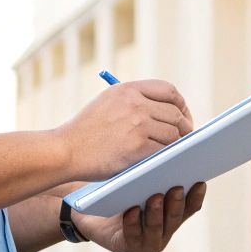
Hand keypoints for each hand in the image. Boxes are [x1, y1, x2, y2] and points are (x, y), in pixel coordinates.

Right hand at [52, 79, 193, 181]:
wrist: (65, 150)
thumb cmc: (85, 132)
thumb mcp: (107, 103)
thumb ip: (133, 101)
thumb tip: (165, 110)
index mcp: (128, 90)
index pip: (168, 90)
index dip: (180, 104)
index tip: (182, 115)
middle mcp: (135, 103)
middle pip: (175, 112)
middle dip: (184, 126)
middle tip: (185, 138)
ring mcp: (137, 124)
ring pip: (174, 133)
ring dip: (177, 144)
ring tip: (175, 151)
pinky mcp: (138, 146)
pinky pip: (165, 150)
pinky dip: (168, 157)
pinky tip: (166, 161)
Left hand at [79, 183, 207, 251]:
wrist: (87, 211)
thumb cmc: (117, 192)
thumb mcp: (139, 182)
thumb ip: (156, 176)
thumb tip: (173, 150)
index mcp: (172, 214)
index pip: (190, 206)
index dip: (196, 196)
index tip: (199, 180)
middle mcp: (164, 230)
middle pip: (175, 217)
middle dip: (177, 203)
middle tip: (176, 187)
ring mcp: (148, 242)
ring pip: (157, 228)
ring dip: (157, 213)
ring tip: (155, 198)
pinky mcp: (128, 248)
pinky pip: (133, 236)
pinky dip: (133, 223)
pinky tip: (132, 211)